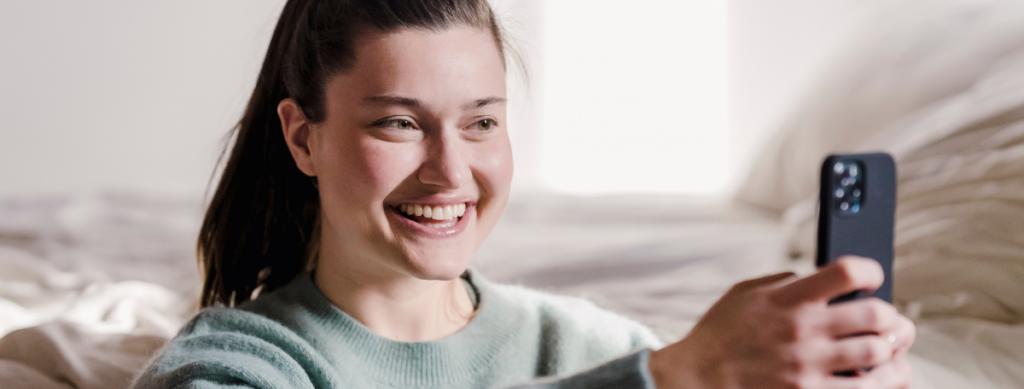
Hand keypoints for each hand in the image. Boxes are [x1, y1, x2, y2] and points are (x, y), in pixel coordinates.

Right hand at [650, 256, 915, 388]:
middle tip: (885, 319)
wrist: (696, 378)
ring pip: (878, 354)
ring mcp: (807, 365)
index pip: (847, 271)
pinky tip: (883, 376)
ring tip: (888, 348)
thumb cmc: (720, 333)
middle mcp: (802, 329)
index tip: (872, 278)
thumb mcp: (746, 292)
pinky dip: (884, 381)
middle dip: (889, 315)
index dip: (871, 271)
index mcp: (788, 298)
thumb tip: (821, 278)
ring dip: (891, 349)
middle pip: (876, 314)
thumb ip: (785, 281)